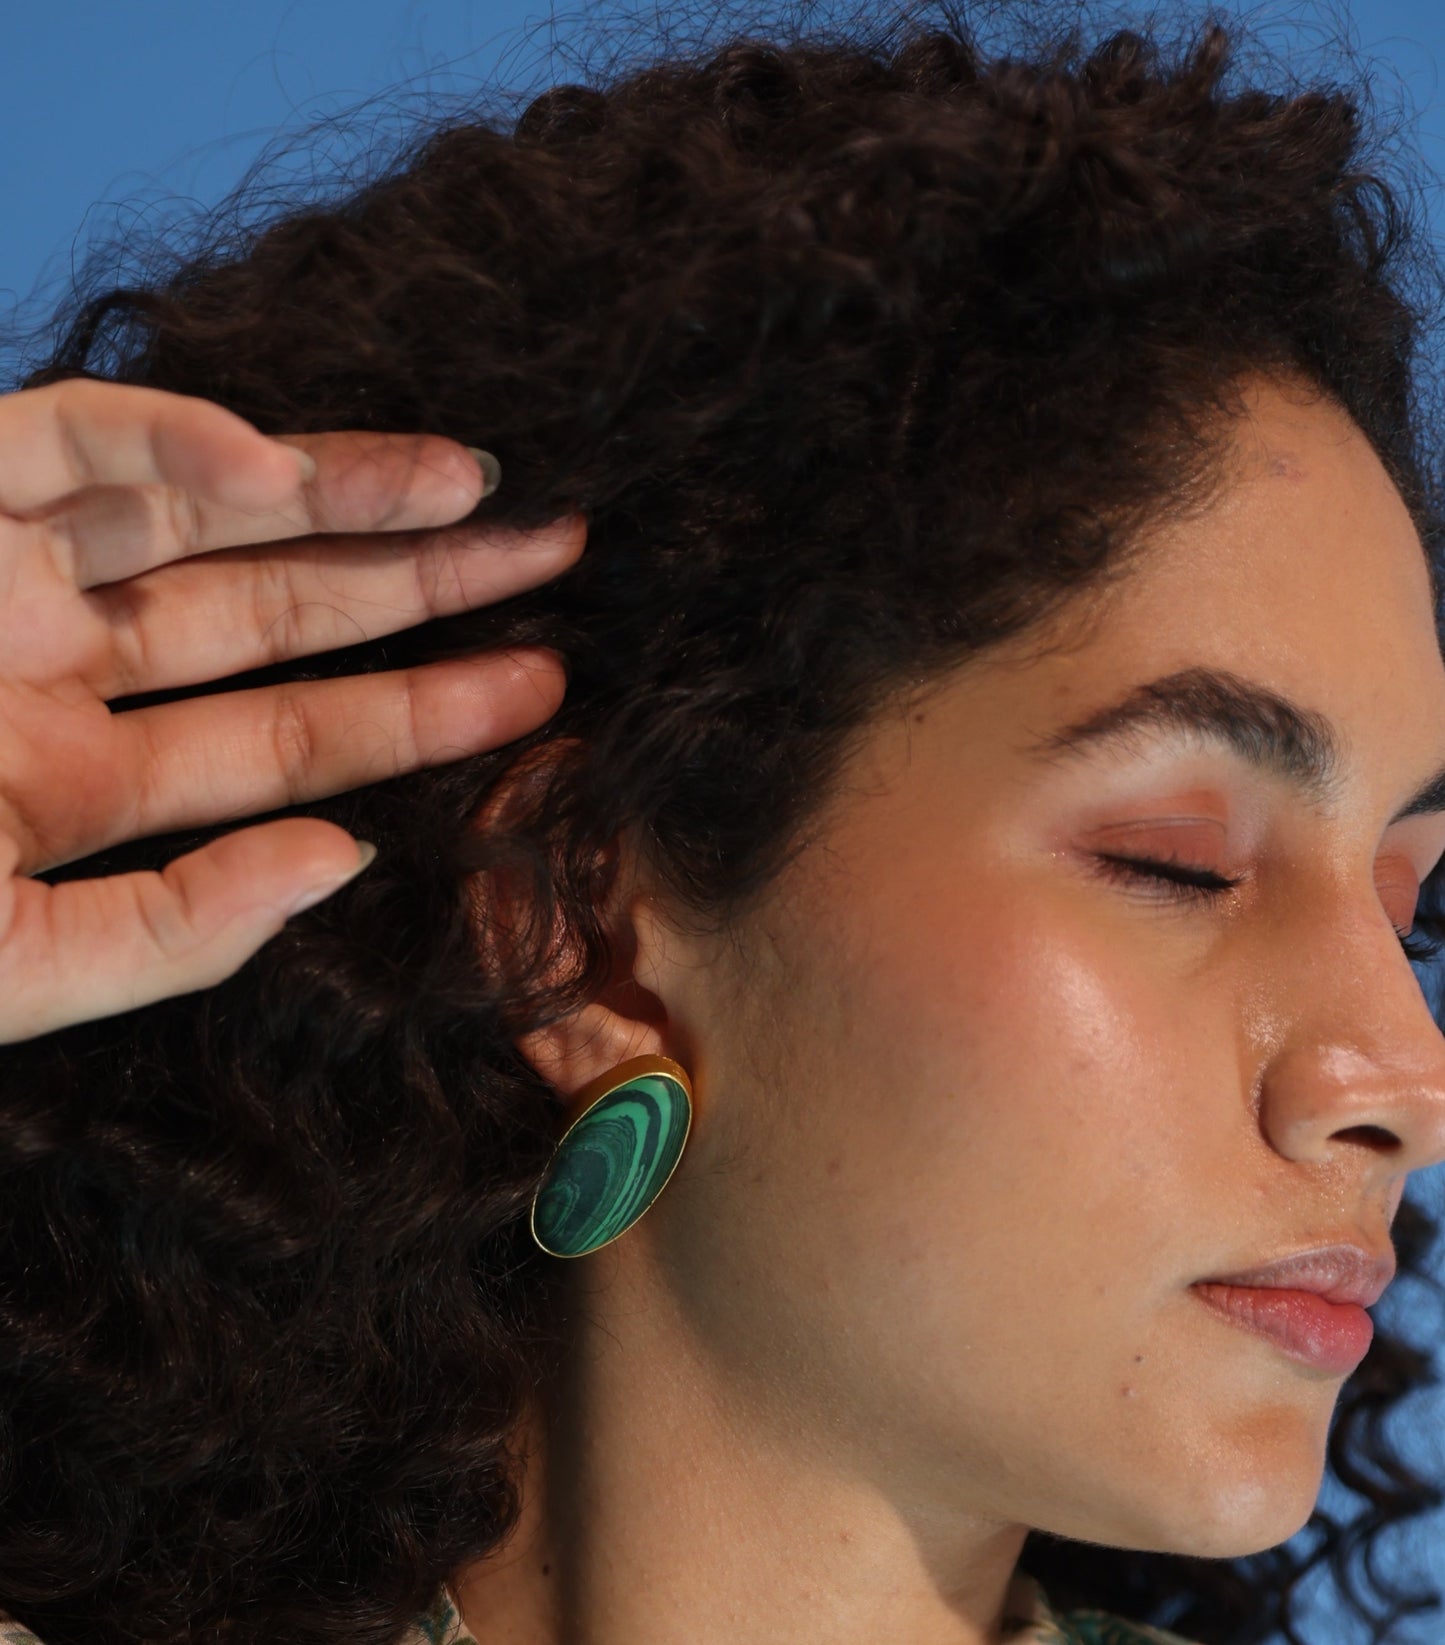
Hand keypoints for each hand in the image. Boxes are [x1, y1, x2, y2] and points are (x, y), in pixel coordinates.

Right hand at [0, 379, 582, 1042]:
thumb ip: (166, 933)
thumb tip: (343, 867)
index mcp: (81, 792)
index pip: (295, 746)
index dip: (424, 717)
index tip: (548, 695)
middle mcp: (57, 676)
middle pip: (282, 620)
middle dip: (420, 588)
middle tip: (568, 562)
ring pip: (206, 518)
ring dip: (339, 494)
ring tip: (485, 491)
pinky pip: (68, 445)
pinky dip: (171, 444)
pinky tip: (282, 465)